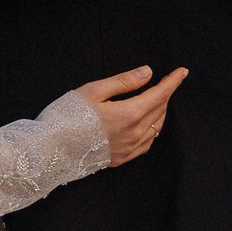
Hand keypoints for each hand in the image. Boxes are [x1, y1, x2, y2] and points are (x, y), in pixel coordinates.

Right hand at [73, 65, 187, 164]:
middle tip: (163, 83)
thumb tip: (147, 73)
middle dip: (164, 94)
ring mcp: (129, 148)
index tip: (182, 72)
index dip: (172, 82)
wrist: (49, 150)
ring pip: (156, 128)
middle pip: (160, 110)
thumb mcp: (92, 91)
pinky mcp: (121, 158)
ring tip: (155, 101)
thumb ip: (123, 82)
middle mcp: (135, 133)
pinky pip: (147, 143)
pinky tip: (146, 126)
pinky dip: (152, 130)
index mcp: (130, 114)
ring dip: (160, 112)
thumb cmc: (67, 117)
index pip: (160, 94)